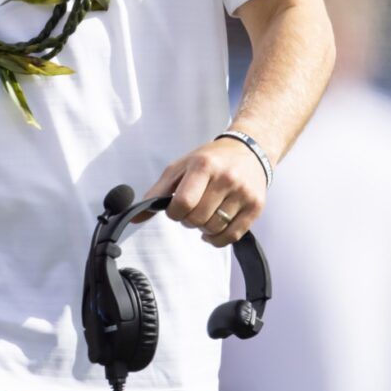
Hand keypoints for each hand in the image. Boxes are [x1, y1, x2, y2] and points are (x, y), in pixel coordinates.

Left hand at [144, 138, 266, 245]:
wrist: (248, 150)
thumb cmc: (208, 160)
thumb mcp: (179, 168)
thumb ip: (156, 193)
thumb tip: (134, 218)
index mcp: (204, 165)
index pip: (183, 203)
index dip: (174, 213)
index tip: (176, 208)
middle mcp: (226, 178)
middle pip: (198, 218)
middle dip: (188, 220)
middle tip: (191, 210)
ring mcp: (243, 193)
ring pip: (214, 228)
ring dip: (203, 228)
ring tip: (204, 215)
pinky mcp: (256, 206)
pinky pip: (232, 236)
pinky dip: (218, 239)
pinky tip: (214, 229)